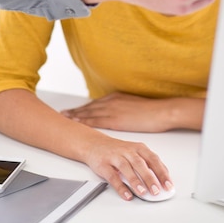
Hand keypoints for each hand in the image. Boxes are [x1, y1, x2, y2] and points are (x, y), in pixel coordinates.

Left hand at [62, 92, 204, 131]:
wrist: (161, 111)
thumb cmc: (151, 110)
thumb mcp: (134, 105)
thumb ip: (122, 108)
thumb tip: (116, 113)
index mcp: (116, 97)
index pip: (95, 103)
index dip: (83, 107)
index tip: (72, 110)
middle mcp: (111, 101)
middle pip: (89, 107)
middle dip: (75, 111)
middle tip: (62, 113)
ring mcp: (112, 110)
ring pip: (90, 113)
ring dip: (76, 116)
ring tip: (65, 118)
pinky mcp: (116, 119)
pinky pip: (97, 121)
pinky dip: (86, 122)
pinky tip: (78, 125)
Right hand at [82, 134, 173, 200]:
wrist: (94, 144)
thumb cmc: (118, 150)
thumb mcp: (135, 152)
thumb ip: (148, 164)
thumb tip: (163, 178)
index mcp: (138, 148)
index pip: (153, 159)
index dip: (162, 173)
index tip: (169, 185)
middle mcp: (128, 151)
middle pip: (141, 164)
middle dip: (150, 178)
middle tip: (157, 191)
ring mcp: (115, 157)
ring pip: (127, 168)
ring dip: (136, 181)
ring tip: (143, 193)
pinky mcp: (104, 165)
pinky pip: (113, 176)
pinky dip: (120, 186)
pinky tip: (127, 194)